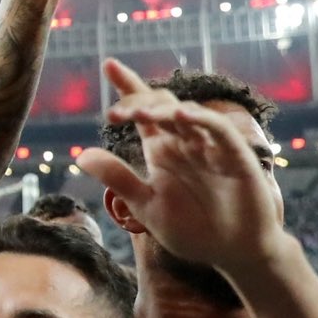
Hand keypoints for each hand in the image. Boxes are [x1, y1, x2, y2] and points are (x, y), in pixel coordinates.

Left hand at [79, 61, 283, 270]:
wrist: (231, 252)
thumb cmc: (191, 229)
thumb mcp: (145, 205)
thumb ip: (117, 179)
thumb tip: (81, 156)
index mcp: (161, 150)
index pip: (143, 112)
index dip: (128, 86)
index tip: (109, 65)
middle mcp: (185, 142)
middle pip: (162, 106)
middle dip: (139, 101)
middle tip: (117, 113)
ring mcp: (211, 147)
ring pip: (187, 114)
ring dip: (164, 109)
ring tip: (139, 112)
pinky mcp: (235, 157)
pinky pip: (218, 131)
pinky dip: (202, 119)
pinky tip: (181, 116)